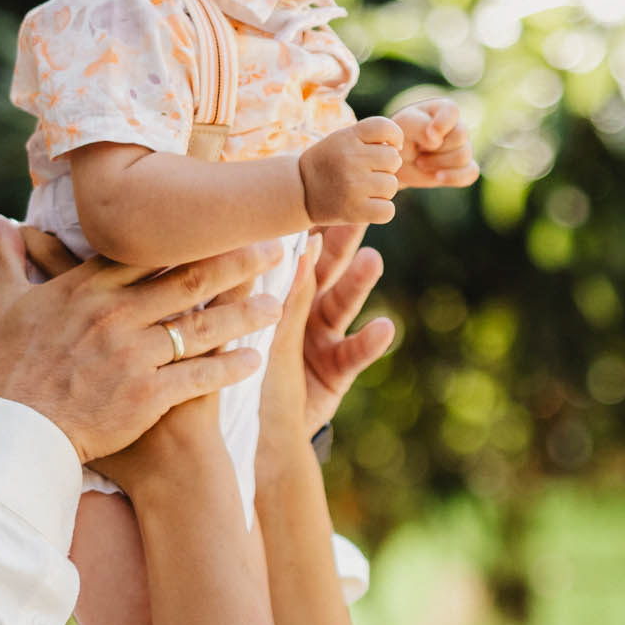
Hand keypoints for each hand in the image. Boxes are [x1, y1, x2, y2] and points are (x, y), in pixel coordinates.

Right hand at [0, 217, 278, 460]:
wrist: (15, 431)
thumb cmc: (8, 369)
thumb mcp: (4, 306)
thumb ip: (7, 259)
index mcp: (87, 289)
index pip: (147, 252)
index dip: (188, 237)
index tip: (220, 223)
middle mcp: (116, 315)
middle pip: (187, 280)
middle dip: (235, 263)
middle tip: (272, 248)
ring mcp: (133, 355)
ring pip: (201, 326)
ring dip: (244, 315)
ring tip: (276, 306)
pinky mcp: (146, 395)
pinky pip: (199, 375)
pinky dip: (229, 367)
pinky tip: (254, 361)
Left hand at [260, 226, 396, 456]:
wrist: (255, 436)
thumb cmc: (239, 381)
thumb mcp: (247, 332)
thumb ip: (267, 295)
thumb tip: (277, 248)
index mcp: (272, 294)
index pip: (291, 252)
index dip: (306, 224)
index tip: (320, 188)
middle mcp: (300, 310)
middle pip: (324, 268)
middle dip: (342, 241)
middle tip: (361, 212)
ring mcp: (322, 338)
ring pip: (341, 302)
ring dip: (358, 283)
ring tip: (372, 260)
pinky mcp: (339, 369)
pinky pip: (354, 352)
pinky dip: (370, 341)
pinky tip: (385, 327)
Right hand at [298, 119, 401, 226]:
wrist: (300, 190)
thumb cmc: (329, 163)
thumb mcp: (342, 139)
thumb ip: (370, 138)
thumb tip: (398, 151)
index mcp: (347, 137)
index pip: (386, 128)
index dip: (394, 138)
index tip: (387, 147)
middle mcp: (350, 158)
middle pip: (394, 160)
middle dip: (386, 167)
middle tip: (368, 173)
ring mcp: (352, 185)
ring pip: (392, 186)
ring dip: (383, 190)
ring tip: (364, 190)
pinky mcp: (354, 210)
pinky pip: (388, 210)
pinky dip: (382, 210)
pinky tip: (367, 205)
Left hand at [393, 100, 478, 189]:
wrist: (399, 163)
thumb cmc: (402, 138)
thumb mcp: (404, 126)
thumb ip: (420, 126)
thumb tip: (436, 140)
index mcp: (444, 109)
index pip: (452, 111)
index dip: (442, 124)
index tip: (428, 134)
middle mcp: (458, 126)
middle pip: (460, 136)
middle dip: (436, 148)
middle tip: (417, 152)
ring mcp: (465, 147)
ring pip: (463, 156)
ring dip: (438, 163)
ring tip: (421, 162)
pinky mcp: (466, 167)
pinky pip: (471, 173)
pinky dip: (455, 177)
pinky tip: (438, 177)